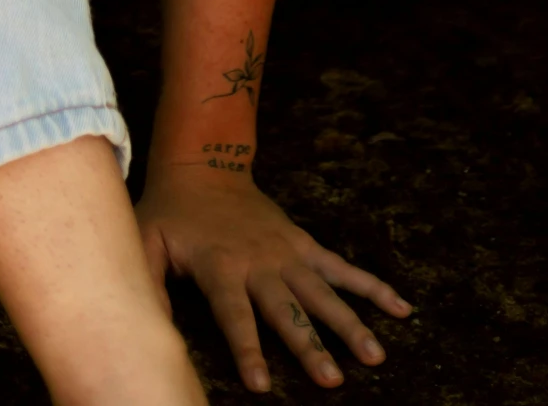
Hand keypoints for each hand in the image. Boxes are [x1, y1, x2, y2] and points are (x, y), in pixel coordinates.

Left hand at [137, 163, 410, 392]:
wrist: (204, 164)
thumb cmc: (170, 212)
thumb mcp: (145, 242)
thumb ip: (149, 285)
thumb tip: (146, 329)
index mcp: (221, 267)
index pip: (235, 316)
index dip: (248, 349)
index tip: (261, 385)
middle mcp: (260, 262)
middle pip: (288, 310)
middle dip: (309, 346)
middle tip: (332, 380)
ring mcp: (287, 253)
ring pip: (323, 293)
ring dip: (350, 324)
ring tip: (375, 356)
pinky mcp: (304, 245)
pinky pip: (343, 268)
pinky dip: (373, 287)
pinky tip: (402, 309)